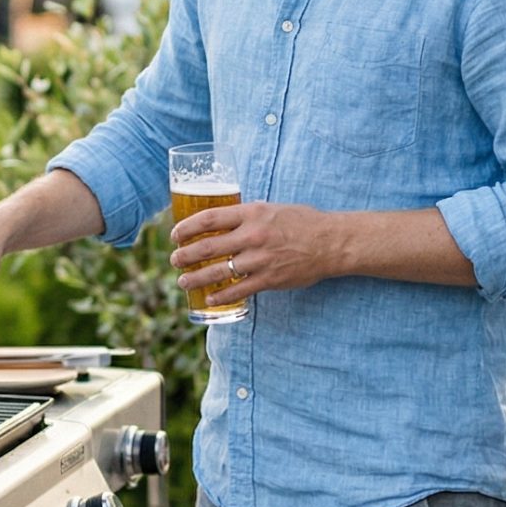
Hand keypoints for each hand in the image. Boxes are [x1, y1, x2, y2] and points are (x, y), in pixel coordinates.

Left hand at [169, 202, 341, 306]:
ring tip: (183, 281)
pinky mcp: (269, 279)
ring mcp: (260, 259)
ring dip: (196, 278)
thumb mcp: (270, 208)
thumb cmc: (301, 222)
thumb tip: (221, 221)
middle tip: (174, 260)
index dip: (186, 227)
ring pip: (218, 271)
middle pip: (207, 246)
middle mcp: (253, 235)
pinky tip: (210, 298)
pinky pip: (239, 290)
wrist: (331, 242)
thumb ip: (246, 215)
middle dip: (185, 255)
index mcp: (251, 213)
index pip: (209, 218)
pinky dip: (221, 295)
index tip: (175, 235)